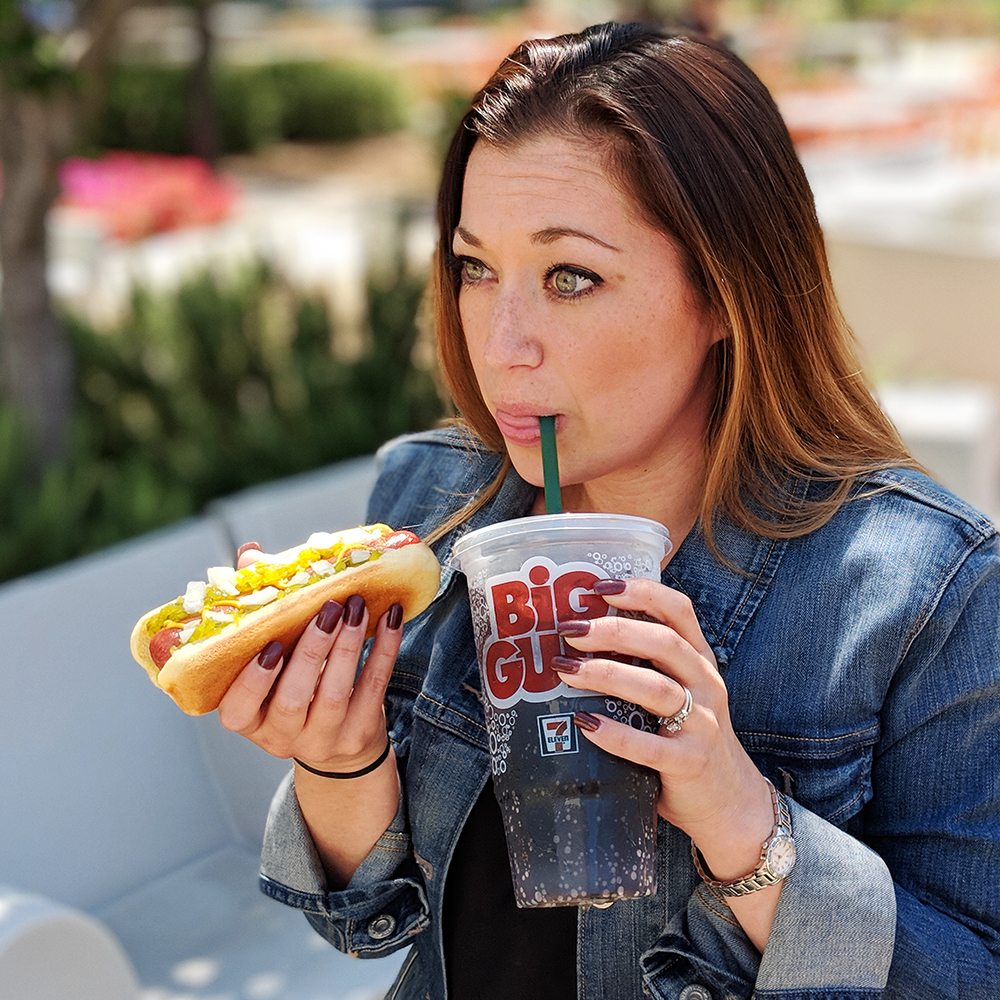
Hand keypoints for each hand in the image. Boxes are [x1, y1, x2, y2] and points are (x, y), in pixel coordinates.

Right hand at [216, 545, 401, 772]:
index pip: (238, 709)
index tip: (272, 644)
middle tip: (328, 608)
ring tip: (356, 606)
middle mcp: (280, 736)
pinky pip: (373, 688)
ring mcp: (322, 739)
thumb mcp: (270, 659)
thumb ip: (257, 608)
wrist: (337, 743)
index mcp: (249, 719)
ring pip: (334, 694)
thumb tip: (251, 552)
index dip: (253, 679)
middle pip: (292, 698)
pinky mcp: (359, 733)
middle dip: (311, 650)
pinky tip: (391, 619)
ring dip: (348, 645)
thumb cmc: (292, 685)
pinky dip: (384, 651)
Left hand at [554, 578, 771, 873]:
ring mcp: (703, 724)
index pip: (678, 610)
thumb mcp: (677, 691)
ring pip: (656, 689)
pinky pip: (650, 747)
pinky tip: (585, 723)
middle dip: (613, 631)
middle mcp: (707, 684)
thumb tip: (576, 635)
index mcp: (700, 660)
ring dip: (606, 675)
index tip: (599, 586)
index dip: (641, 592)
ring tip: (565, 671)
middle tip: (570, 631)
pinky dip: (614, 735)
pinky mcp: (690, 763)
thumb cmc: (686, 736)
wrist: (730, 802)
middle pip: (664, 643)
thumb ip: (643, 664)